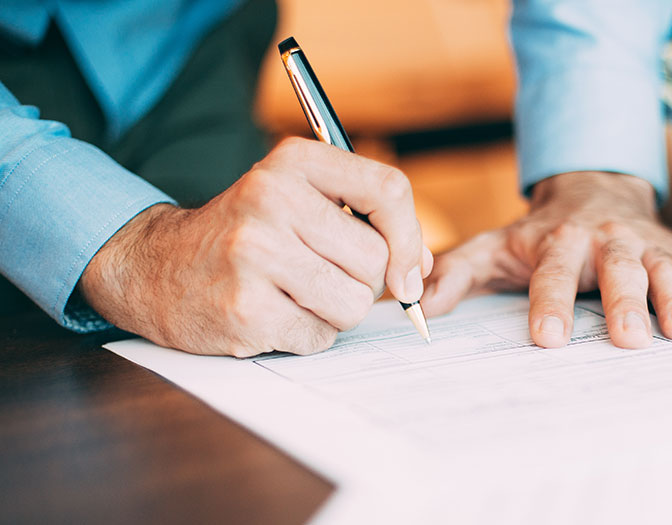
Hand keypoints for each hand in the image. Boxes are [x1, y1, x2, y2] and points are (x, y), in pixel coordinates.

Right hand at [79, 137, 430, 356]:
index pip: (387, 189)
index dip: (411, 237)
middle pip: (376, 259)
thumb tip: (421, 268)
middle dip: (363, 281)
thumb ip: (365, 219)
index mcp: (292, 163)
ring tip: (296, 295)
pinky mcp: (245, 309)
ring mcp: (255, 255)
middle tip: (322, 275)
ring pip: (354, 303)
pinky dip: (307, 335)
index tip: (409, 269)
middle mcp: (271, 199)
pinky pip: (320, 337)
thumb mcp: (299, 198)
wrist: (155, 268)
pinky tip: (273, 314)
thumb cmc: (246, 235)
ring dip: (336, 312)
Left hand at [421, 171, 671, 348]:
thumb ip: (457, 272)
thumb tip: (415, 306)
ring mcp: (649, 246)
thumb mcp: (494, 244)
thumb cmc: (541, 230)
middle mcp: (608, 242)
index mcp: (560, 241)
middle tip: (631, 339)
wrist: (593, 186)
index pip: (553, 274)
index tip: (546, 339)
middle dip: (625, 304)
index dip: (550, 304)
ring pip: (669, 270)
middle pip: (618, 272)